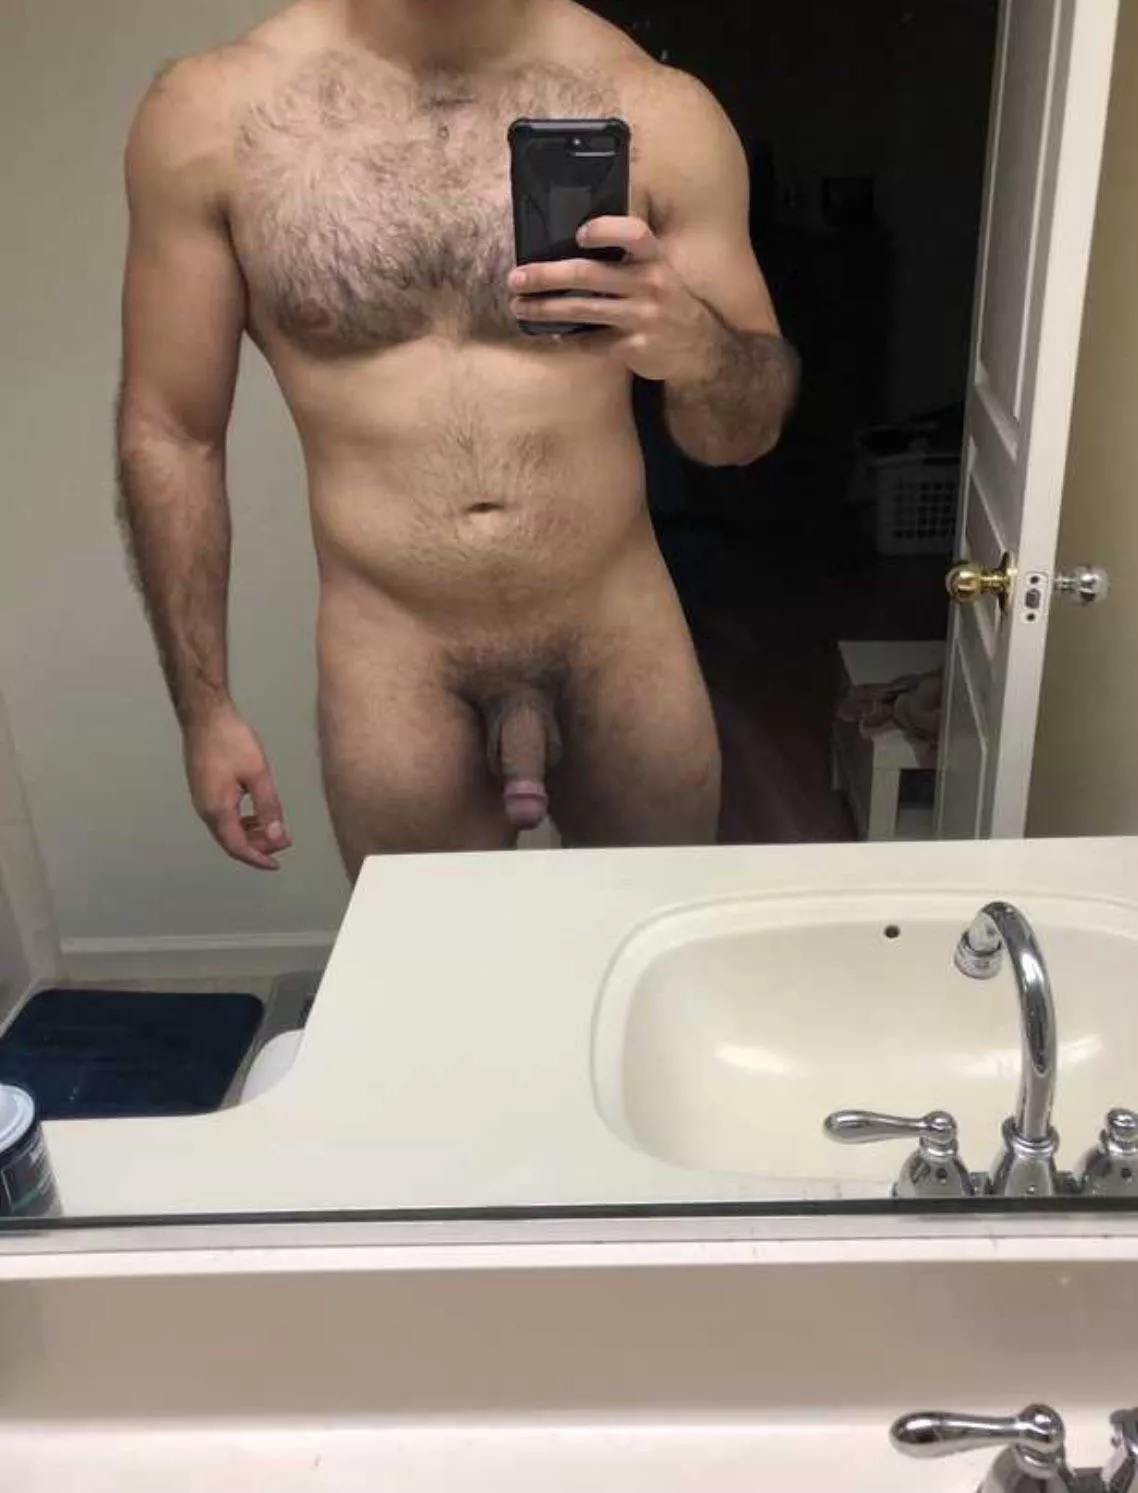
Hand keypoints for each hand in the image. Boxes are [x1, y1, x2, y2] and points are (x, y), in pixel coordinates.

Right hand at [183, 705, 291, 870]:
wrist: (204, 716)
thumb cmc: (231, 741)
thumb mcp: (258, 775)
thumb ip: (268, 807)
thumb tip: (277, 837)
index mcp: (217, 810)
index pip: (237, 847)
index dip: (258, 859)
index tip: (276, 865)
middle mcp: (205, 810)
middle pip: (231, 841)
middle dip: (258, 846)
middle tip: (283, 841)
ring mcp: (202, 800)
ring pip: (227, 829)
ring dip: (250, 834)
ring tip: (275, 830)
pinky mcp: (204, 790)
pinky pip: (223, 816)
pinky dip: (242, 821)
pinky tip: (257, 814)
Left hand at [507, 216, 718, 382]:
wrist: (698, 347)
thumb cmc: (665, 300)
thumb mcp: (657, 269)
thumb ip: (626, 256)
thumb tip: (570, 246)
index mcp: (654, 257)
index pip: (633, 233)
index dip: (604, 231)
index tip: (577, 235)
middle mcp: (649, 284)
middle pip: (589, 274)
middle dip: (546, 276)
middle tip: (516, 278)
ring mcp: (642, 317)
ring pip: (583, 310)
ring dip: (545, 309)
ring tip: (520, 307)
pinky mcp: (634, 347)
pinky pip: (592, 341)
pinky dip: (568, 338)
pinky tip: (552, 334)